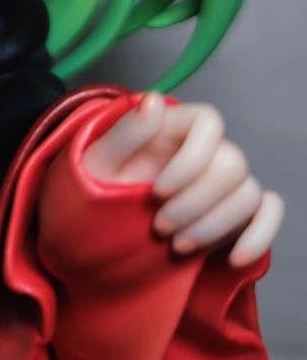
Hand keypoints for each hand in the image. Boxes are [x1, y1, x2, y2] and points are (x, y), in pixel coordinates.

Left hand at [83, 91, 282, 268]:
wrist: (92, 231)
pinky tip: (234, 258)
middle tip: (160, 226)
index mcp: (173, 128)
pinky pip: (267, 215)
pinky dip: (259, 236)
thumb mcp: (97, 163)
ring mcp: (222, 184)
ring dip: (215, 225)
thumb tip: (153, 101)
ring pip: (248, 194)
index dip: (191, 159)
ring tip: (177, 245)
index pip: (210, 123)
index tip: (157, 190)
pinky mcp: (233, 215)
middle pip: (232, 164)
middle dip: (196, 202)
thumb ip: (126, 133)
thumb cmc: (92, 189)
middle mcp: (204, 152)